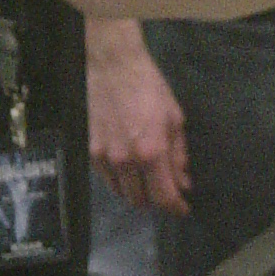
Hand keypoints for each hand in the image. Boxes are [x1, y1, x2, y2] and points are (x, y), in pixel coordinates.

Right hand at [85, 17, 190, 215]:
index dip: (175, 207)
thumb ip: (178, 154)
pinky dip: (120, 181)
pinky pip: (107, 179)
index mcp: (152, 152)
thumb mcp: (174, 119)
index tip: (182, 209)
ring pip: (122, 193)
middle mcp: (126, 161)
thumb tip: (183, 180)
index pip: (164, 196)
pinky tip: (129, 170)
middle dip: (157, 201)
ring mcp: (105, 157)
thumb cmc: (148, 87)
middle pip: (141, 200)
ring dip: (137, 193)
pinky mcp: (91, 151)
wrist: (113, 66)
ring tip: (148, 181)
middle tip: (166, 191)